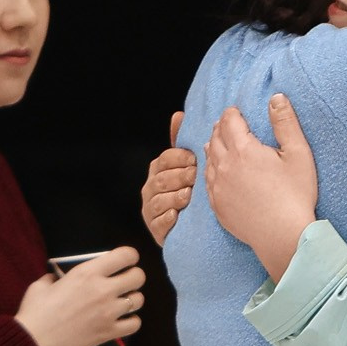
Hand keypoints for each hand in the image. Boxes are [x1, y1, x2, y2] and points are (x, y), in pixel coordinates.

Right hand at [14, 246, 145, 345]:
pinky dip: (131, 321)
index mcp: (87, 272)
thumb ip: (56, 277)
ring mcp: (108, 312)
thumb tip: (59, 278)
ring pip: (139, 300)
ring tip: (122, 302)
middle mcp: (102, 289)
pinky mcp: (109, 332)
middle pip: (138, 277)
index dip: (130, 256)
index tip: (125, 261)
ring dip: (132, 299)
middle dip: (134, 277)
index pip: (126, 255)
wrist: (34, 341)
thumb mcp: (42, 284)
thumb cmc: (35, 311)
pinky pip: (134, 324)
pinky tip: (121, 320)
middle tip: (124, 282)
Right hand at [142, 111, 195, 245]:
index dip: (180, 159)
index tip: (195, 160)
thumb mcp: (188, 166)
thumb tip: (178, 115)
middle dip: (179, 177)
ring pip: (159, 200)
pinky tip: (177, 215)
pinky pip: (159, 222)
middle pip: (162, 179)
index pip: (165, 159)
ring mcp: (151, 210)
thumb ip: (181, 143)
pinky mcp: (155, 229)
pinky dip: (168, 218)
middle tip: (195, 178)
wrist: (192, 226)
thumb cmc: (190, 190)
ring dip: (174, 197)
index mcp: (158, 170)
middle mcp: (151, 189)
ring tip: (188, 196)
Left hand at [205, 93, 317, 280]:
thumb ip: (285, 123)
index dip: (232, 113)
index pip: (230, 121)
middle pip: (215, 137)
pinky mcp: (217, 205)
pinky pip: (207, 181)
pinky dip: (210, 169)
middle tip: (227, 123)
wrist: (283, 236)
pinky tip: (216, 171)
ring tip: (218, 142)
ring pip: (208, 158)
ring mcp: (217, 187)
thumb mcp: (298, 154)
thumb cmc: (295, 195)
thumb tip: (276, 98)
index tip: (236, 111)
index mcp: (243, 150)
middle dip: (221, 127)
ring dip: (213, 147)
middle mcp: (224, 166)